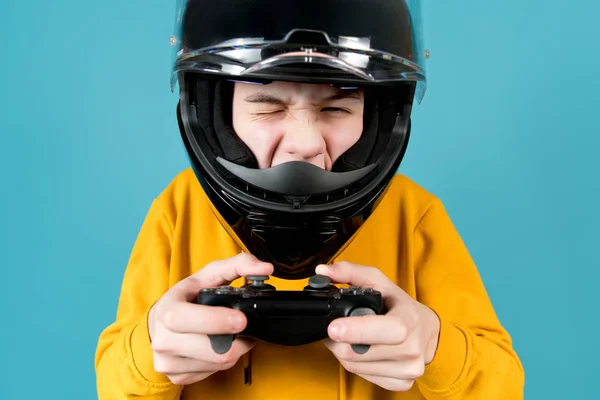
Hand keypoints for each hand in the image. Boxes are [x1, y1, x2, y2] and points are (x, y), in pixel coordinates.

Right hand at [148, 252, 273, 385]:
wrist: (160, 322)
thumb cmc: (186, 297)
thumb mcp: (208, 275)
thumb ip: (238, 265)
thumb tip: (264, 268)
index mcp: (168, 311)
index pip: (190, 320)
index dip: (218, 321)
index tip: (241, 319)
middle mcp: (163, 340)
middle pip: (214, 351)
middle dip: (237, 339)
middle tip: (244, 326)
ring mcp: (168, 362)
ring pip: (219, 364)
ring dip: (233, 350)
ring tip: (231, 334)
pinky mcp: (176, 377)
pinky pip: (212, 372)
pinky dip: (221, 360)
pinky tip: (217, 346)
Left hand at [316, 261, 440, 391]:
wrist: (425, 329)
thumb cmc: (398, 305)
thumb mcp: (378, 281)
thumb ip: (348, 272)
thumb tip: (322, 271)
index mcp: (409, 319)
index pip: (387, 329)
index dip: (358, 330)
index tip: (334, 327)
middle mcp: (412, 347)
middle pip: (360, 353)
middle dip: (339, 341)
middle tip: (334, 329)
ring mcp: (409, 369)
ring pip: (356, 367)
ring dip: (344, 353)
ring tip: (348, 338)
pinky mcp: (402, 384)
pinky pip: (364, 377)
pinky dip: (356, 364)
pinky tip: (361, 351)